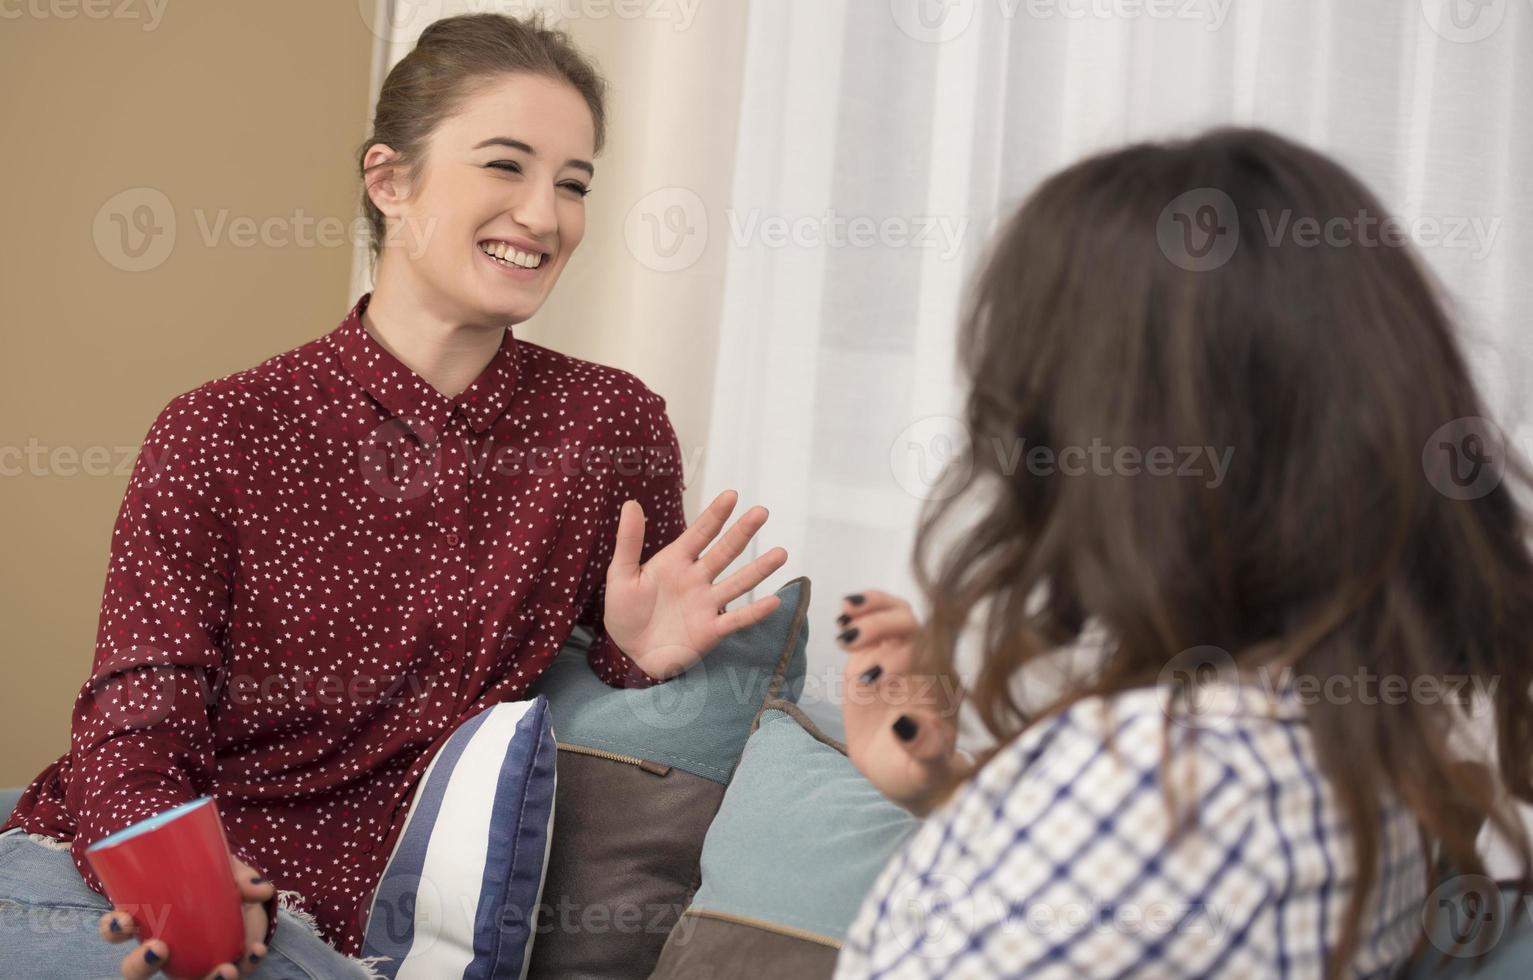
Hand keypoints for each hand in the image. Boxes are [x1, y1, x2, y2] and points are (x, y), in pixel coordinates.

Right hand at [100, 854, 272, 978]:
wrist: (251, 896)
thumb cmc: (221, 879)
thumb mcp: (227, 868)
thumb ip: (241, 876)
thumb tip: (260, 889)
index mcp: (150, 918)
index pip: (117, 929)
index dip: (113, 929)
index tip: (123, 921)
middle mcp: (164, 947)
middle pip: (136, 969)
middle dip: (140, 965)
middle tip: (160, 948)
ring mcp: (189, 962)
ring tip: (225, 970)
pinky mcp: (218, 967)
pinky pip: (227, 974)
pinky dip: (245, 965)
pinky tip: (255, 951)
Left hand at [604, 489, 788, 680]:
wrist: (629, 653)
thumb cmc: (625, 611)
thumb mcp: (621, 575)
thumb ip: (629, 541)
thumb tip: (631, 503)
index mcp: (676, 561)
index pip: (699, 534)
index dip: (714, 515)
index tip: (731, 495)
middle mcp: (697, 578)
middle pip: (724, 552)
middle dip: (742, 532)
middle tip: (761, 512)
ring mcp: (706, 604)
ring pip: (738, 583)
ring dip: (759, 569)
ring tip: (781, 553)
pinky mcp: (711, 630)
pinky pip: (737, 620)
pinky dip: (755, 612)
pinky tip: (773, 601)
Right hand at [837, 589, 971, 817]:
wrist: (901, 771)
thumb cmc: (920, 772)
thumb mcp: (924, 769)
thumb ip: (924, 748)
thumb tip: (907, 722)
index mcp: (944, 686)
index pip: (931, 652)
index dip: (902, 653)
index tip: (871, 679)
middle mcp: (924, 664)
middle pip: (911, 624)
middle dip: (879, 625)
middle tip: (848, 640)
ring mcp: (898, 657)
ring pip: (894, 613)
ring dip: (870, 609)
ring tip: (844, 618)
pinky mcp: (874, 658)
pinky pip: (871, 625)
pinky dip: (858, 614)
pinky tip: (841, 619)